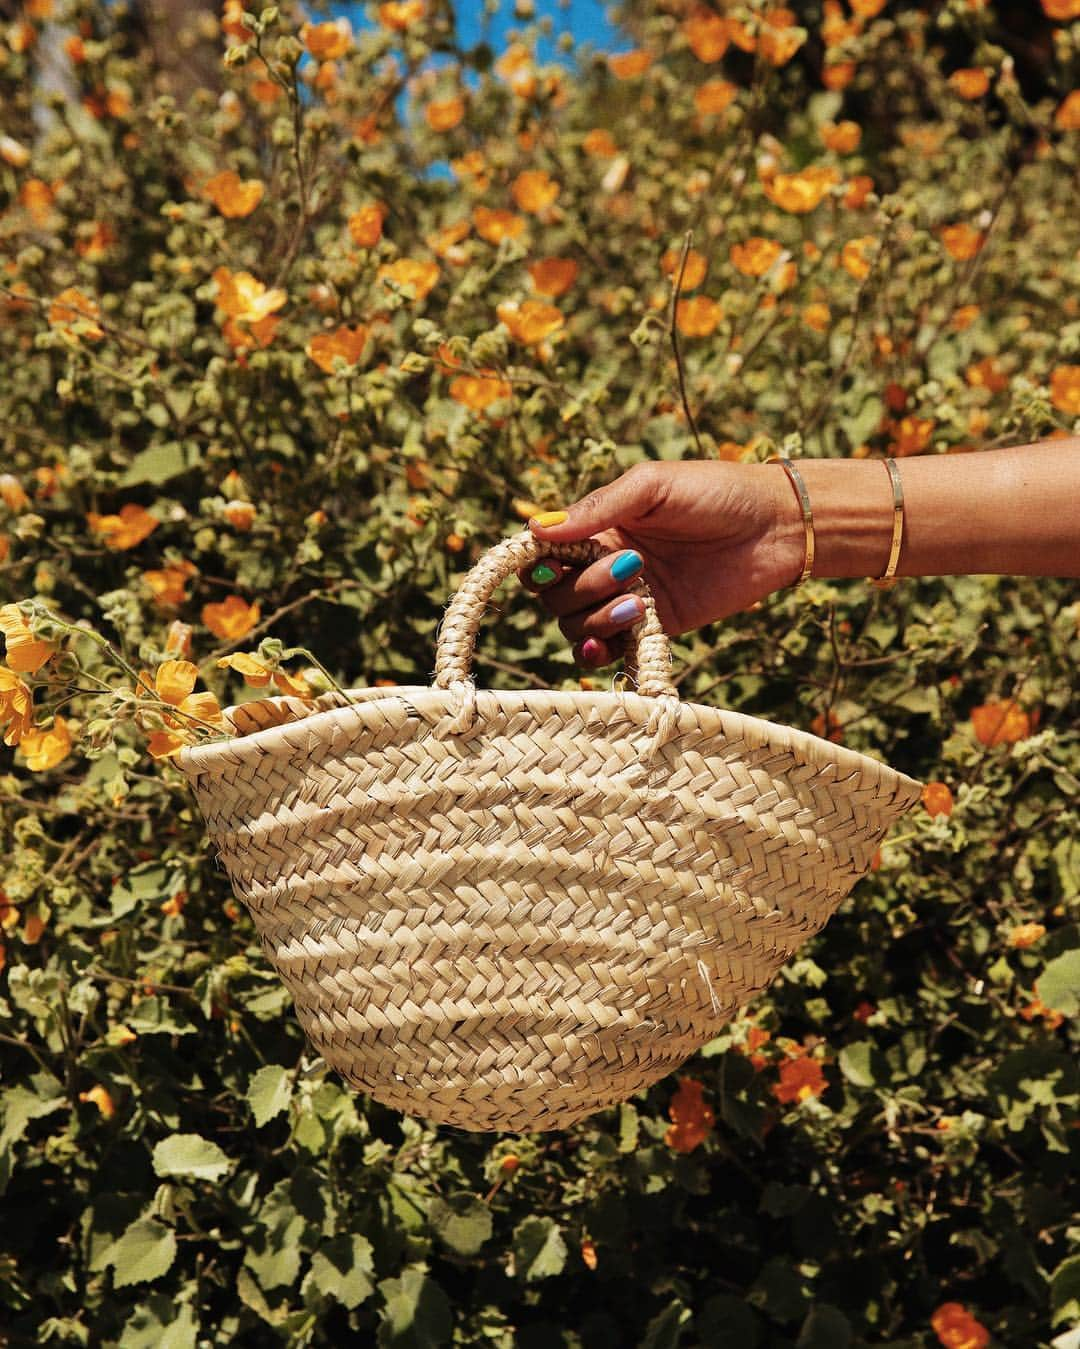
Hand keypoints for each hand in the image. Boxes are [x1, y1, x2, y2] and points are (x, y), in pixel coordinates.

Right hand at [518, 460, 803, 667]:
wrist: (777, 528)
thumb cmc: (716, 492)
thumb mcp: (651, 488)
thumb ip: (597, 509)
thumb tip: (535, 528)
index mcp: (599, 527)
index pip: (543, 556)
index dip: (536, 567)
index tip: (549, 567)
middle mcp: (605, 565)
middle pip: (556, 596)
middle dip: (581, 589)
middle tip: (629, 568)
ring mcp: (629, 599)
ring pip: (578, 625)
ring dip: (596, 619)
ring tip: (637, 603)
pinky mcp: (655, 628)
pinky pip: (612, 650)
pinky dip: (601, 652)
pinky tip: (609, 645)